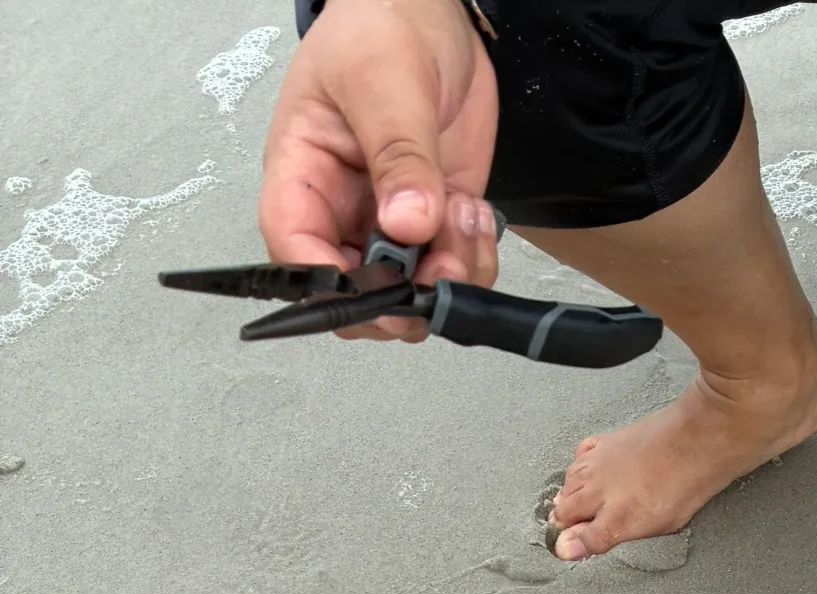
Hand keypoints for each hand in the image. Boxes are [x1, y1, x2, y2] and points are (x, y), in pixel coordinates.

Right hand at [258, 0, 500, 340]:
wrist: (429, 10)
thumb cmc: (381, 26)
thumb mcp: (383, 83)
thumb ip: (398, 156)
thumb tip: (407, 224)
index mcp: (303, 174)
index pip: (294, 249)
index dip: (328, 284)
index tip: (376, 290)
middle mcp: (342, 209)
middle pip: (355, 293)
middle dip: (401, 297)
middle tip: (440, 266)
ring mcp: (392, 221)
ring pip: (411, 291)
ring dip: (448, 277)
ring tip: (466, 218)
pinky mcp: (436, 220)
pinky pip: (453, 269)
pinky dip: (474, 260)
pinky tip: (477, 214)